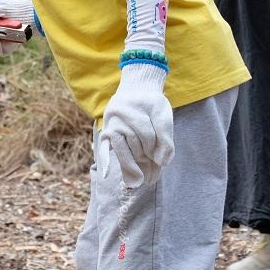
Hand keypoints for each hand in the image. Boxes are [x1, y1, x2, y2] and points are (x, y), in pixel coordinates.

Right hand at [98, 63, 173, 187]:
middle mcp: (119, 117)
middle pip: (135, 143)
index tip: (162, 163)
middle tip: (152, 178)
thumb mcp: (163, 114)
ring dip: (132, 165)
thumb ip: (165, 137)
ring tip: (140, 180)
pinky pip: (104, 148)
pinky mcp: (106, 133)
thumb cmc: (151, 104)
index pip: (148, 133)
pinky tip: (106, 174)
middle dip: (145, 160)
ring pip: (122, 149)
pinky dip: (104, 161)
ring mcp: (111, 125)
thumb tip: (161, 162)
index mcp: (134, 109)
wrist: (135, 89)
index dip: (158, 148)